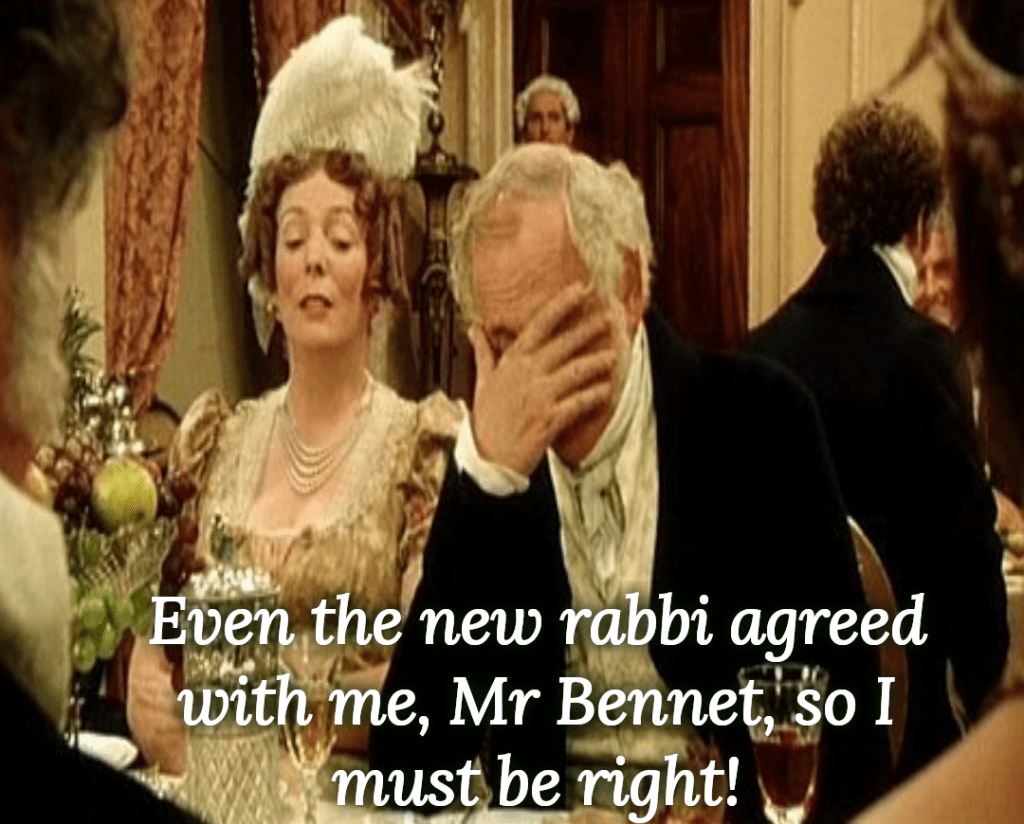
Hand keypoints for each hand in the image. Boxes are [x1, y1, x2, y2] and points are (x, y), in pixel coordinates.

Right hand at [468, 281, 616, 475]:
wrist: (488, 459)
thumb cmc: (487, 420)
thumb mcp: (483, 382)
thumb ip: (484, 352)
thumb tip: (475, 329)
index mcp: (512, 362)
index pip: (540, 324)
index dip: (562, 304)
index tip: (581, 289)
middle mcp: (527, 374)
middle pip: (564, 344)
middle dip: (589, 328)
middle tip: (609, 317)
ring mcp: (540, 397)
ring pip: (577, 372)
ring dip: (598, 362)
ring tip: (614, 354)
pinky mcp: (550, 420)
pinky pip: (579, 403)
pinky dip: (595, 395)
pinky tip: (607, 389)